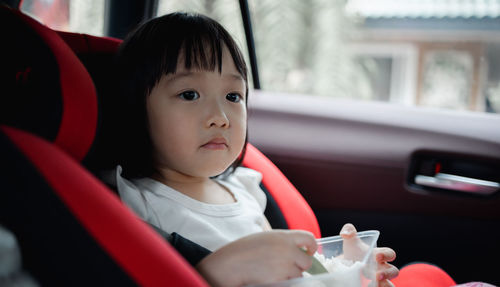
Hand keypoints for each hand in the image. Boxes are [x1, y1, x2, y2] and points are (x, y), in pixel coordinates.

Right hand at [196, 230, 316, 286]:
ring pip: (298, 275)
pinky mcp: (280, 279)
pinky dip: (283, 282)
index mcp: (283, 236)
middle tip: (288, 267)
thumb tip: (295, 250)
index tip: (309, 252)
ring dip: (290, 276)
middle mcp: (287, 250)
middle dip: (300, 266)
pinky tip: (270, 278)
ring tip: (273, 272)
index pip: (309, 237)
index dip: (311, 246)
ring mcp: (285, 266)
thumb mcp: (264, 238)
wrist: (231, 263)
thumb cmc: (244, 250)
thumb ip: (281, 242)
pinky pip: (289, 283)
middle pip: (307, 261)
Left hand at [340, 223, 398, 286]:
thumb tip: (345, 233)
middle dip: (388, 274)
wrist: (345, 266)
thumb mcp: (350, 241)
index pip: (390, 254)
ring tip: (373, 286)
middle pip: (393, 271)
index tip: (377, 257)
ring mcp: (379, 280)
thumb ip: (348, 231)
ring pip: (389, 285)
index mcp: (379, 255)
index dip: (386, 255)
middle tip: (377, 276)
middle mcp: (382, 268)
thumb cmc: (352, 251)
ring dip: (385, 286)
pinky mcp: (373, 286)